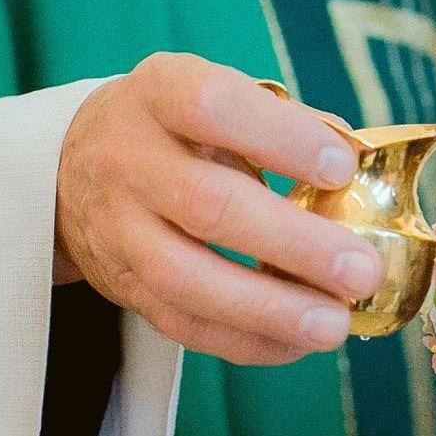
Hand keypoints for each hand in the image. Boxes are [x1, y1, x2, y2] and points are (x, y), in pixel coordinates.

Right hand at [55, 52, 381, 365]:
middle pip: (206, 204)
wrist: (75, 165)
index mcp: (160, 93)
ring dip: (268, 309)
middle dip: (292, 243)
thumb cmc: (178, 127)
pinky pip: (181, 324)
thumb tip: (356, 162)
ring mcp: (118, 228)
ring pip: (186, 278)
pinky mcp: (121, 286)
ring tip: (334, 324)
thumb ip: (286, 122)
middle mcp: (128, 159)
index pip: (213, 108)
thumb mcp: (218, 96)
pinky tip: (297, 342)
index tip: (342, 168)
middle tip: (360, 270)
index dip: (281, 138)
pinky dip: (244, 340)